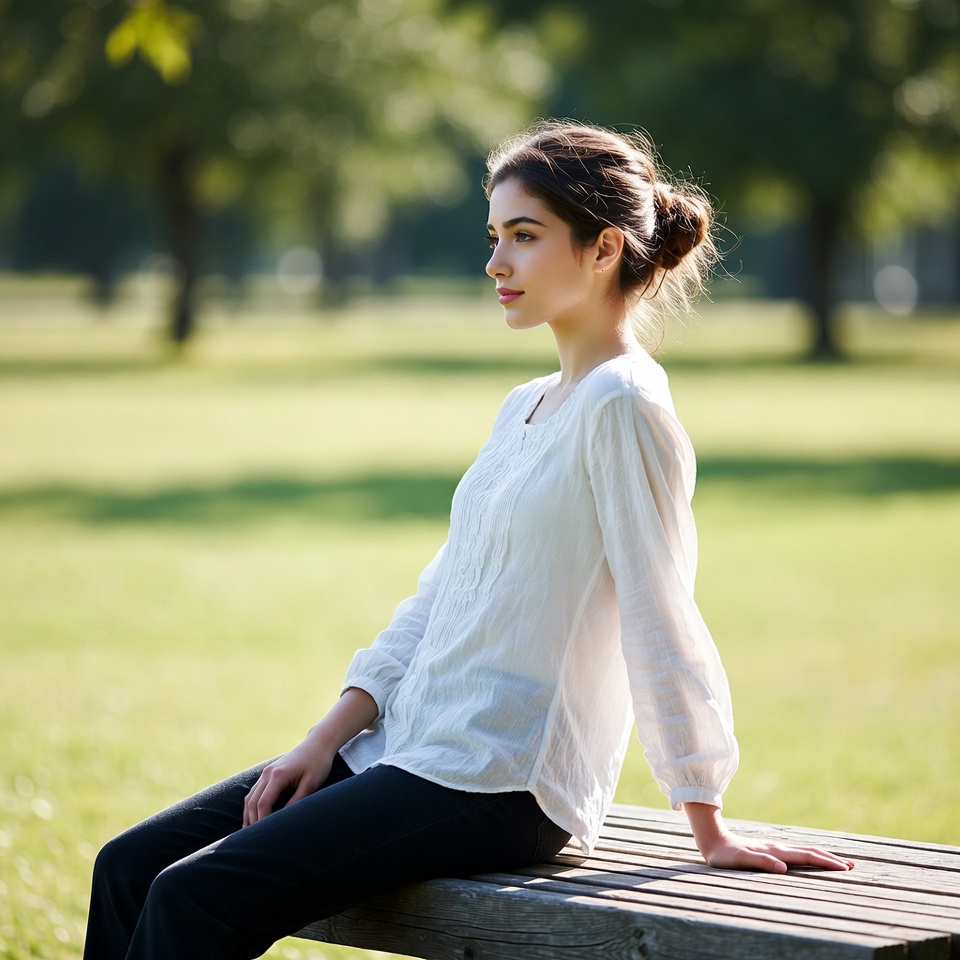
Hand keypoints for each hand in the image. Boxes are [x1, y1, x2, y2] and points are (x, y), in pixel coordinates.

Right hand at [242, 734, 335, 827]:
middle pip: (252, 802)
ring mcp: (266, 772)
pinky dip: (251, 806)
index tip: (264, 836)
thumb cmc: (318, 763)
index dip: (261, 821)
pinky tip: (252, 817)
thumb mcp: (311, 783)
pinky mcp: (268, 773)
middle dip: (252, 821)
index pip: (263, 803)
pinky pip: (254, 792)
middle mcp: (268, 773)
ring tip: (249, 834)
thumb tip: (284, 819)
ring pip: (250, 797)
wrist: (318, 744)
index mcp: (278, 775)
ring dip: (248, 815)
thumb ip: (297, 800)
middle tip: (253, 840)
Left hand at [699, 832, 854, 873]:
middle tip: (851, 866)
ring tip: (838, 862)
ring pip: (804, 851)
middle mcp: (778, 848)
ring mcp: (775, 848)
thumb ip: (760, 862)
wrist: (712, 840)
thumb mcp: (740, 860)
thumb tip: (783, 868)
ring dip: (822, 856)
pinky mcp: (770, 851)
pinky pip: (796, 854)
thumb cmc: (724, 855)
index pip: (806, 856)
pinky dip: (809, 856)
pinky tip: (810, 860)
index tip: (844, 868)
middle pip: (810, 852)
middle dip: (831, 859)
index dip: (826, 862)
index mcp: (776, 851)